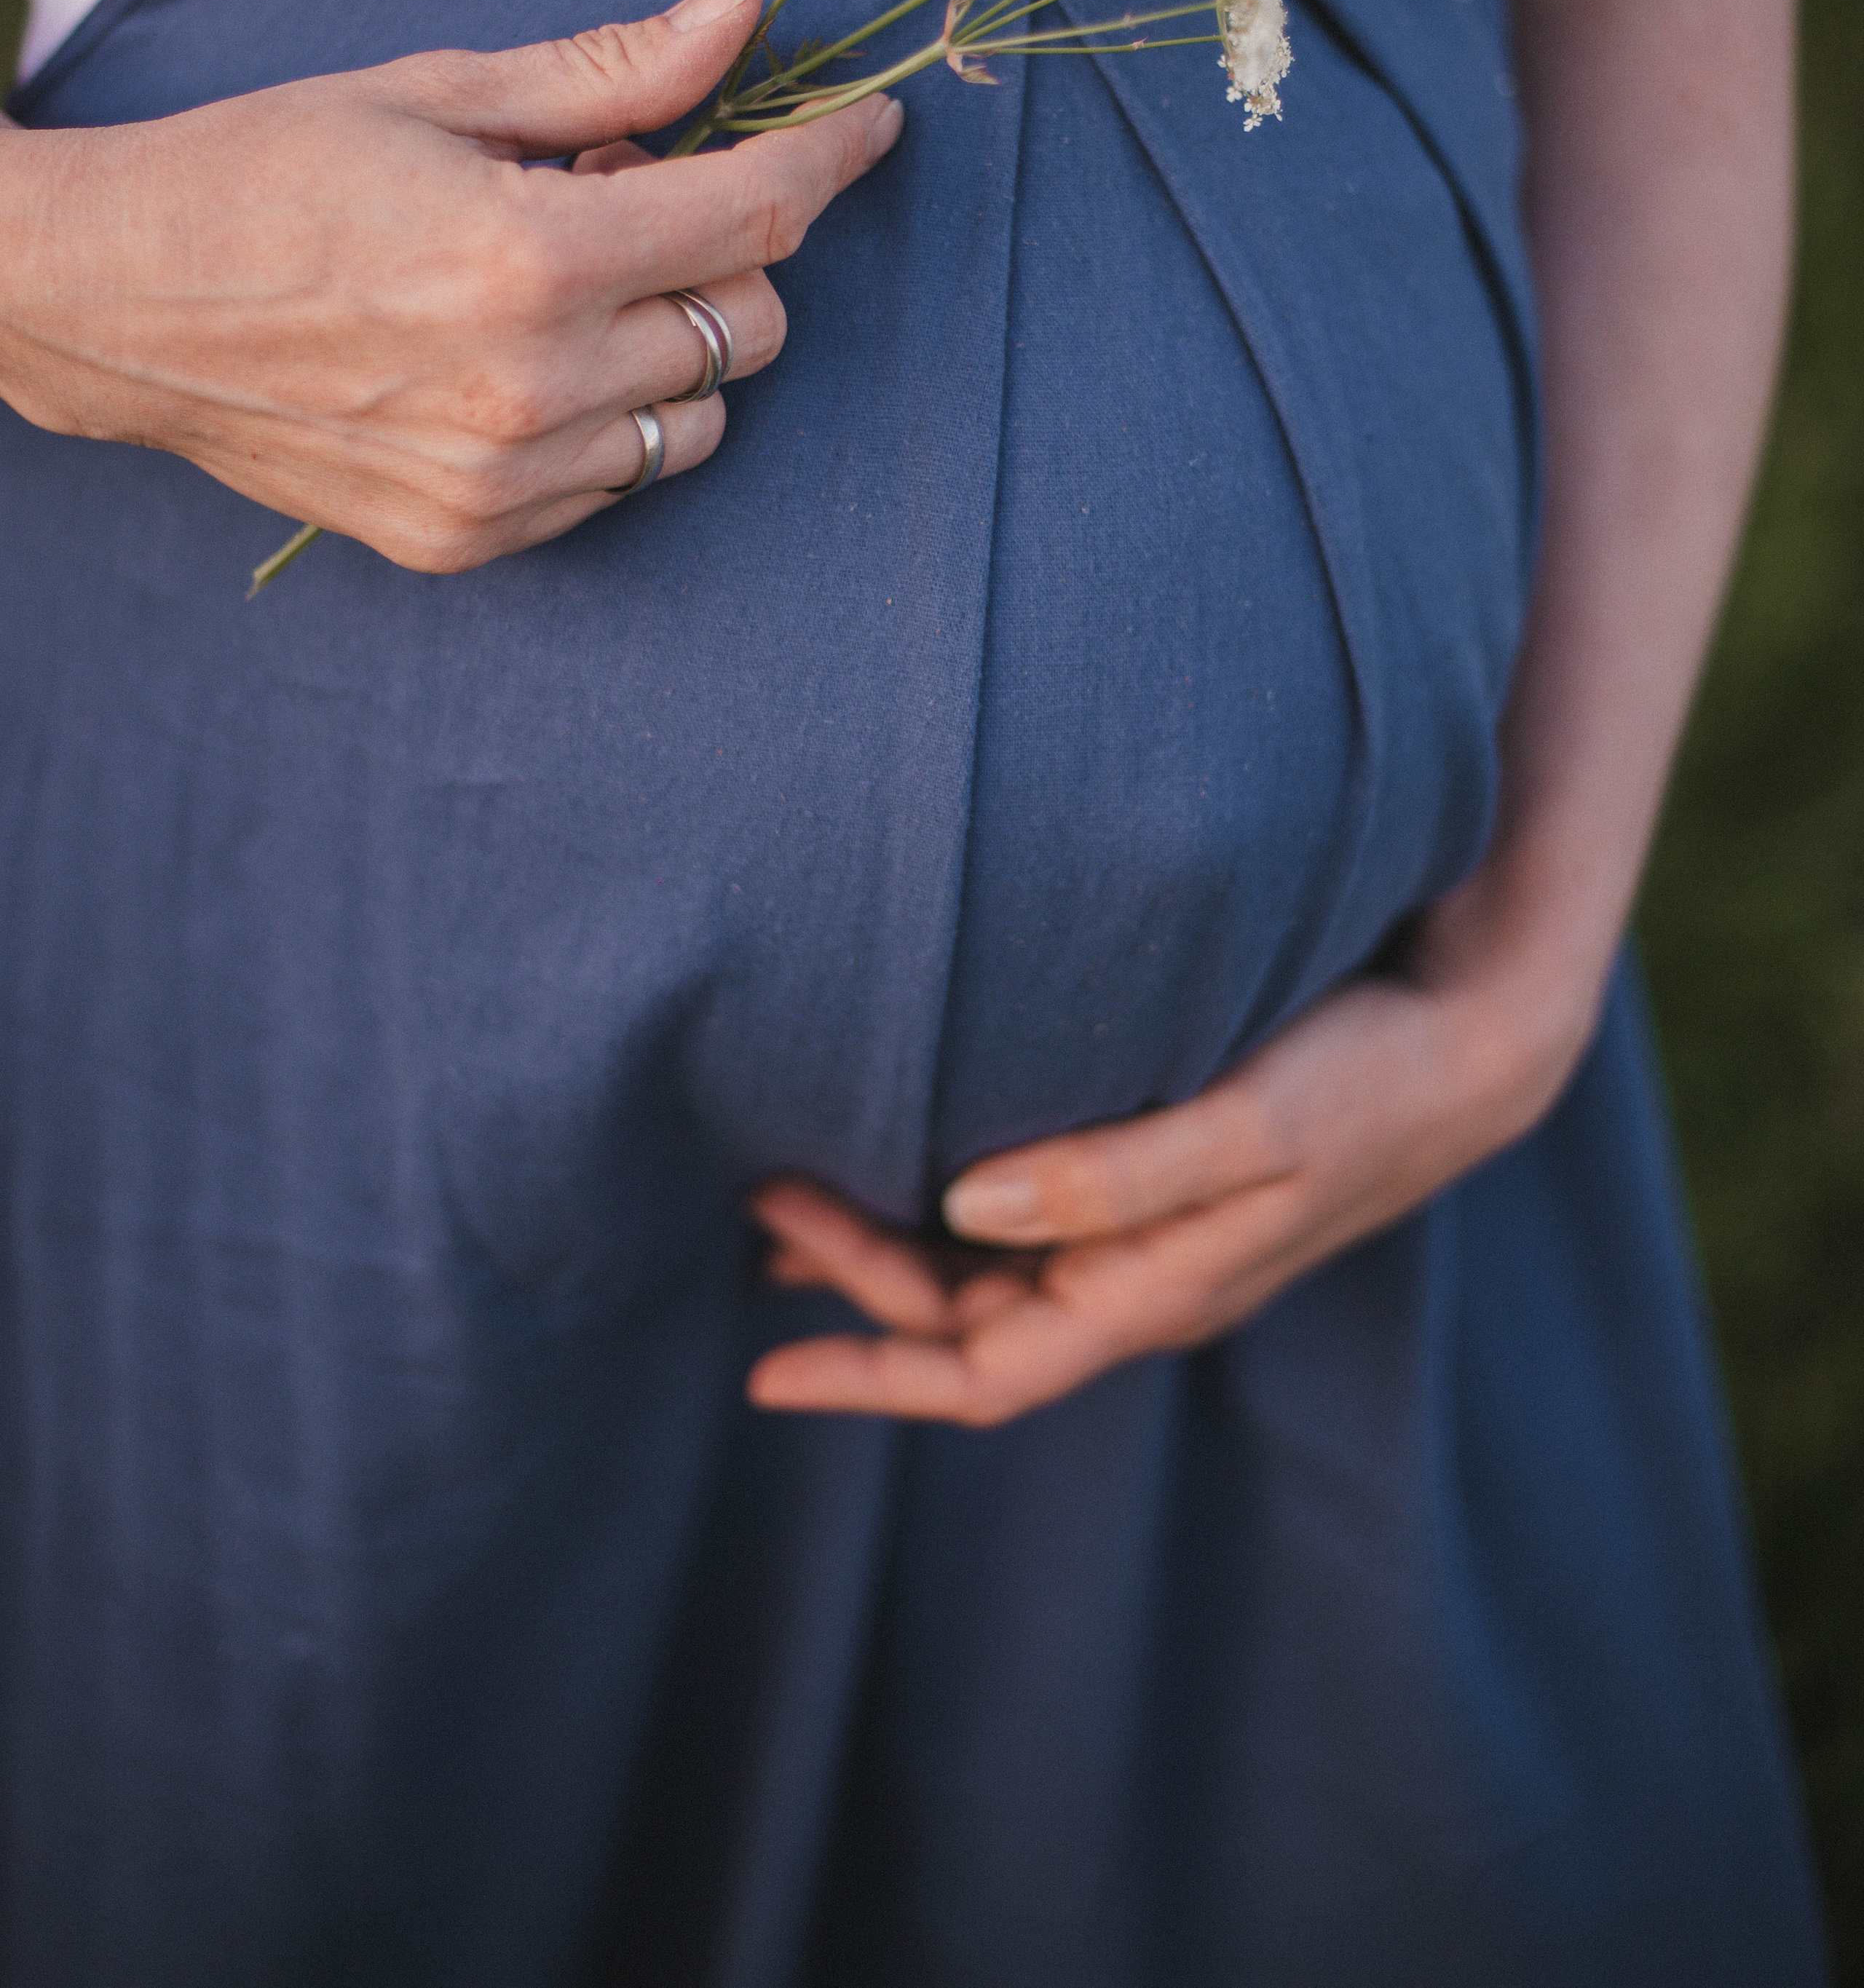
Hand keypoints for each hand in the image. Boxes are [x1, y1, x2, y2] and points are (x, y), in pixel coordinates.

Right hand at [0, 0, 901, 570]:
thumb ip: (615, 71)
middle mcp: (533, 388)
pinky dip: (609, 419)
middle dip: (725, 252)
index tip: (869, 128)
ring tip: (564, 283)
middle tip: (625, 195)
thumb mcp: (439, 92)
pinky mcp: (468, 538)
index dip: (830, 158)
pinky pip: (617, 485)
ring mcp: (502, 479)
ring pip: (701, 419)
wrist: (111, 301)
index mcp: (532, 258)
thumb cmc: (266, 171)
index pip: (757, 214)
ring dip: (672, 343)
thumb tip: (746, 8)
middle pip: (749, 325)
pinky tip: (518, 359)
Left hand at [747, 878, 1602, 1426]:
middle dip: (857, 1281)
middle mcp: (1145, 1281)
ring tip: (788, 1201)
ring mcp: (1154, 1237)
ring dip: (892, 1249)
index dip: (871, 1378)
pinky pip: (1026, 1221)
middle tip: (760, 1197)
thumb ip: (1113, 1170)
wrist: (1473, 1038)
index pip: (985, 1373)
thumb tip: (964, 1202)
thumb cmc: (1369, 1076)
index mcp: (1157, 1292)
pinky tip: (906, 1158)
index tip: (763, 1371)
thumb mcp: (1252, 1121)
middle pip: (971, 1319)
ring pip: (991, 1273)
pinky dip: (949, 1206)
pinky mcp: (1164, 1180)